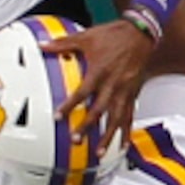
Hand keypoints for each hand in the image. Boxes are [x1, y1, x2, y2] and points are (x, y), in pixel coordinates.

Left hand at [42, 17, 154, 151]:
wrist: (141, 33)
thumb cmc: (115, 35)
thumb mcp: (87, 37)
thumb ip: (63, 43)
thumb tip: (44, 45)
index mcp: (99, 72)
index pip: (82, 93)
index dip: (69, 105)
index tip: (58, 116)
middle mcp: (113, 84)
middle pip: (98, 110)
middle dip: (87, 126)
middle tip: (76, 140)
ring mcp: (124, 91)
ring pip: (116, 118)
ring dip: (108, 136)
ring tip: (100, 151)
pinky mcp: (133, 94)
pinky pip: (130, 115)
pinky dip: (127, 131)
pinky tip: (123, 143)